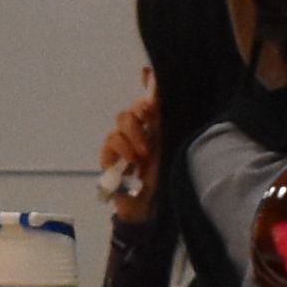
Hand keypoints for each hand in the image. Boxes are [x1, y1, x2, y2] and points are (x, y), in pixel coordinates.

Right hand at [97, 76, 160, 221]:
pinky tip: (129, 166)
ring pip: (121, 124)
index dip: (149, 82)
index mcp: (162, 126)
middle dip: (140, 118)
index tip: (147, 75)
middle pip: (134, 108)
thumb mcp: (176, 143)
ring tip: (142, 158)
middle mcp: (144, 130)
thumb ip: (168, 113)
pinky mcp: (111, 158)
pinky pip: (110, 143)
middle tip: (149, 132)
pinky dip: (120, 152)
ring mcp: (126, 144)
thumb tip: (160, 80)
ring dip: (132, 139)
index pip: (153, 96)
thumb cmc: (170, 177)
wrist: (154, 210)